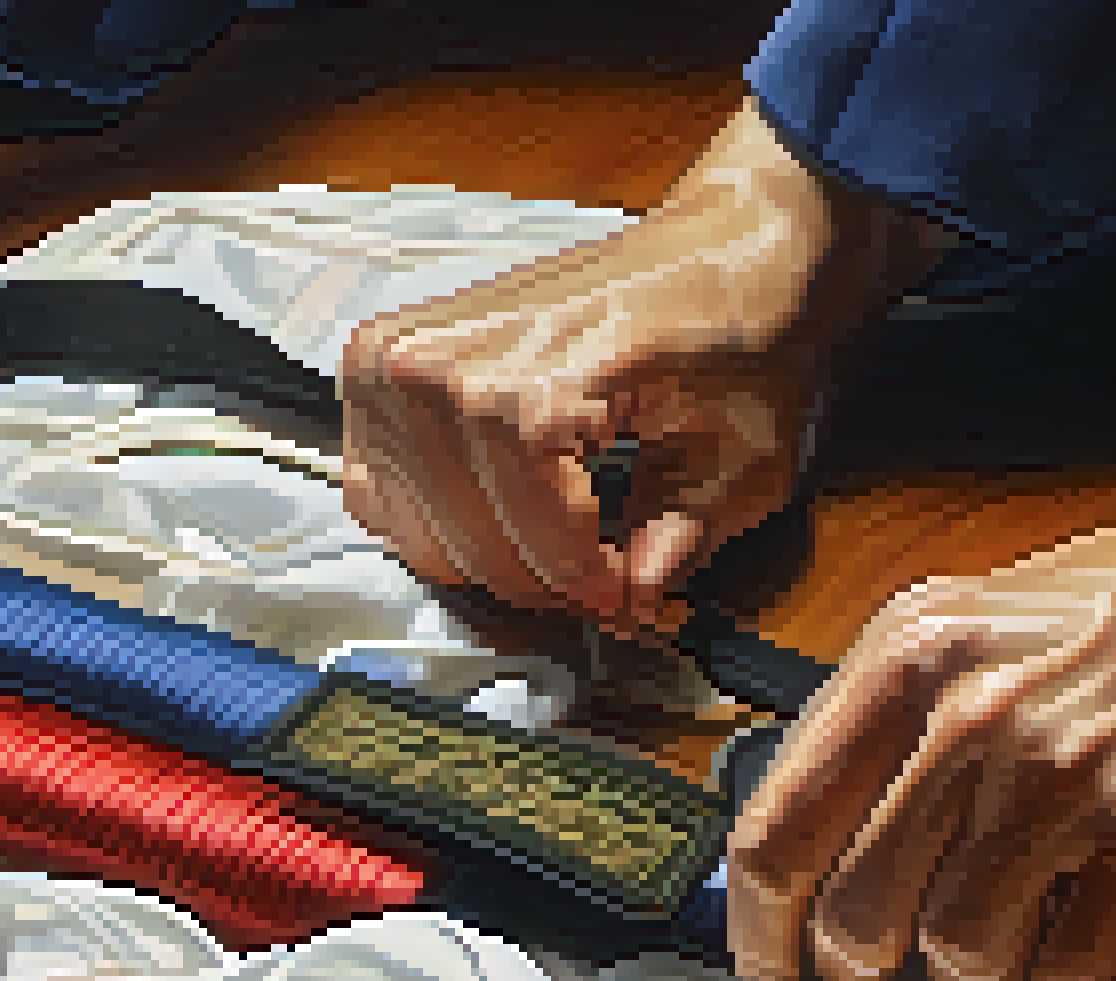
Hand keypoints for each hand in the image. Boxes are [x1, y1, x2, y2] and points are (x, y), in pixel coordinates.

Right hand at [338, 97, 926, 635]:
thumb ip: (681, 538)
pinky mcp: (376, 361)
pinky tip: (492, 511)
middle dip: (541, 577)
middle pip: (468, 545)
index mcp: (531, 381)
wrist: (716, 247)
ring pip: (418, 532)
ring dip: (489, 555)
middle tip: (597, 574)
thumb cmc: (731, 325)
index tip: (623, 593)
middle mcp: (445, 368)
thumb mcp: (743, 453)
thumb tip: (637, 598)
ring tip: (553, 543)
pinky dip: (430, 517)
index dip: (588, 583)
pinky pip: (372, 490)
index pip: (532, 542)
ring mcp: (398, 360)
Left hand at [726, 445, 1115, 980]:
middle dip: (861, 974)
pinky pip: (1061, 974)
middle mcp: (966, 716)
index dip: (757, 927)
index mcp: (904, 656)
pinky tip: (1059, 980)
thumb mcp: (970, 619)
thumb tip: (814, 856)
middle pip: (852, 912)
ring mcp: (1058, 780)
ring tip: (992, 970)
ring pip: (953, 952)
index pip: (778, 826)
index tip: (769, 970)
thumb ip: (886, 723)